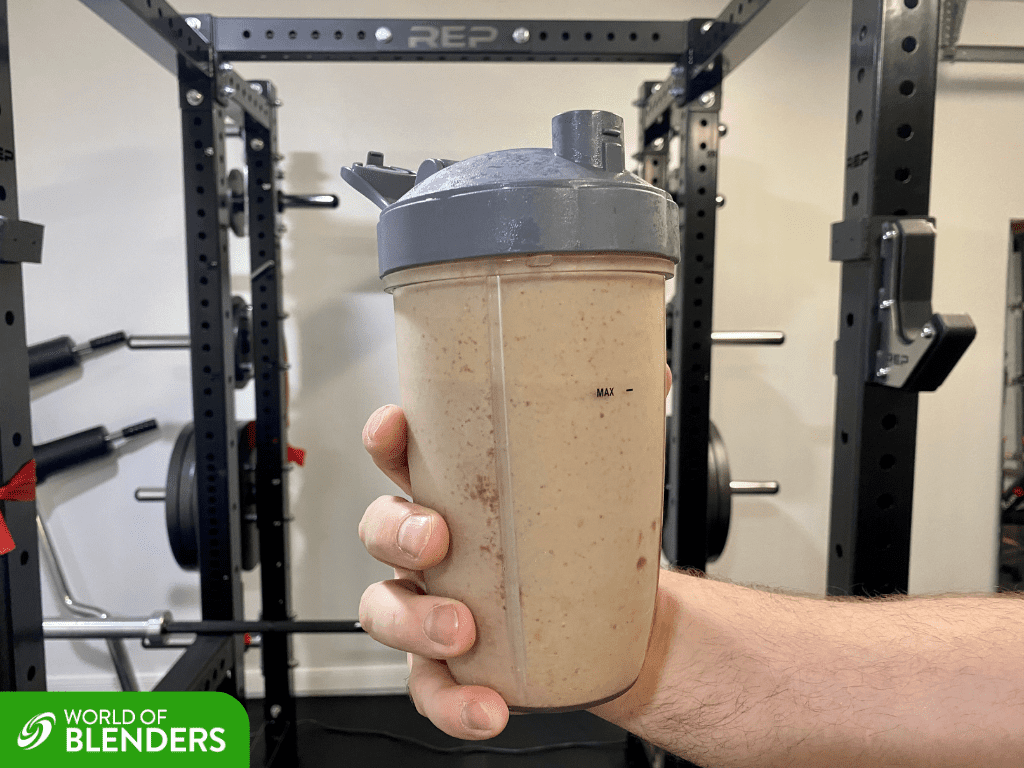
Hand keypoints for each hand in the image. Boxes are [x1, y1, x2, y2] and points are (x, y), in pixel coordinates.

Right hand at [357, 365, 670, 738]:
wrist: (613, 616)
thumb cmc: (584, 538)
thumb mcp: (600, 479)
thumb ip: (619, 420)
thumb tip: (647, 371)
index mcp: (456, 491)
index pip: (402, 454)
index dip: (386, 438)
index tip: (395, 426)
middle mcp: (433, 547)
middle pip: (379, 529)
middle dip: (397, 532)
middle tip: (437, 541)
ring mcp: (435, 605)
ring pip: (385, 610)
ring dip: (412, 621)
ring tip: (462, 632)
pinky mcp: (454, 666)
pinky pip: (430, 688)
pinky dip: (452, 702)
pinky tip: (489, 706)